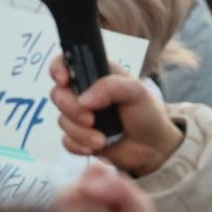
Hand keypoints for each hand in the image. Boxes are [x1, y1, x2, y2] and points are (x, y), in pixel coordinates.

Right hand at [48, 56, 182, 177]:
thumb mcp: (136, 92)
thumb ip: (110, 87)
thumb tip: (83, 100)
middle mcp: (84, 92)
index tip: (64, 80)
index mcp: (96, 73)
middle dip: (71, 108)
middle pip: (58, 94)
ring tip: (102, 139)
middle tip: (90, 119)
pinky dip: (79, 145)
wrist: (154, 148)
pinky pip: (66, 140)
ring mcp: (81, 115)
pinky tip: (97, 146)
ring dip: (80, 132)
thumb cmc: (147, 113)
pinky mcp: (80, 137)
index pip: (66, 62)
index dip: (58, 69)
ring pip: (62, 120)